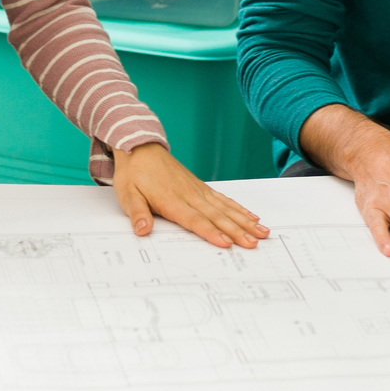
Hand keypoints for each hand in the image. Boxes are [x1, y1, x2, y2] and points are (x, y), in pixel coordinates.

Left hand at [110, 144, 268, 248]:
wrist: (140, 147)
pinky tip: (252, 217)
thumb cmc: (134, 173)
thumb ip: (137, 213)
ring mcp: (198, 190)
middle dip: (237, 231)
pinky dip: (239, 209)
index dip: (211, 232)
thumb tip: (142, 231)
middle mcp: (190, 195)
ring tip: (262, 232)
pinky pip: (224, 199)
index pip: (194, 220)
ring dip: (245, 222)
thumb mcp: (127, 194)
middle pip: (217, 216)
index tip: (226, 243)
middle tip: (253, 243)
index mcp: (171, 200)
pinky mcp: (202, 187)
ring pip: (226, 208)